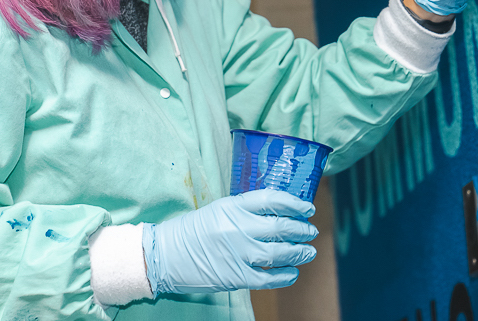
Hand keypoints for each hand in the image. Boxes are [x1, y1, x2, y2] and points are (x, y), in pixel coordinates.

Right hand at [142, 189, 317, 295]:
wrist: (166, 255)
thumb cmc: (194, 230)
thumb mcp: (220, 209)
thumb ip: (246, 210)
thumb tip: (278, 212)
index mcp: (233, 206)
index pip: (272, 199)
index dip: (294, 203)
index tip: (307, 208)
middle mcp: (237, 227)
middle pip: (280, 226)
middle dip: (301, 229)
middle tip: (311, 231)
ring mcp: (237, 253)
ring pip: (279, 253)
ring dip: (299, 252)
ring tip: (308, 252)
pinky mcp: (235, 277)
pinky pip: (268, 277)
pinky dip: (285, 275)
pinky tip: (293, 272)